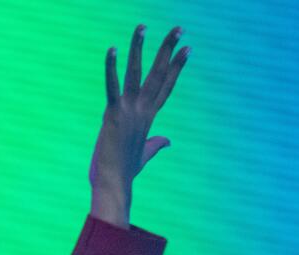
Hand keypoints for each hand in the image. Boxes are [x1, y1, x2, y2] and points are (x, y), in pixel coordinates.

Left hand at [89, 25, 189, 227]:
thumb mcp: (145, 154)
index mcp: (148, 118)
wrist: (113, 183)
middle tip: (179, 28)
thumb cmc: (125, 171)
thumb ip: (157, 144)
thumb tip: (168, 141)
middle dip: (168, 50)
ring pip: (137, 73)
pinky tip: (111, 49)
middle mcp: (142, 111)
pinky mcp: (112, 114)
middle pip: (159, 75)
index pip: (166, 87)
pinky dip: (110, 68)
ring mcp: (129, 111)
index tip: (188, 49)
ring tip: (142, 26)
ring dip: (139, 48)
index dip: (177, 68)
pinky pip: (112, 86)